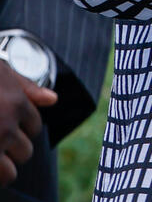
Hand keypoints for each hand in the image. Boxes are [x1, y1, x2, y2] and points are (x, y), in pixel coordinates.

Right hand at [0, 59, 54, 185]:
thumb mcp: (1, 72)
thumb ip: (26, 87)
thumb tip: (52, 99)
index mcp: (17, 105)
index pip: (34, 128)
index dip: (21, 129)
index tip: (6, 126)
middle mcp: (6, 128)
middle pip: (25, 152)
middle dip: (11, 150)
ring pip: (9, 173)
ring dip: (1, 168)